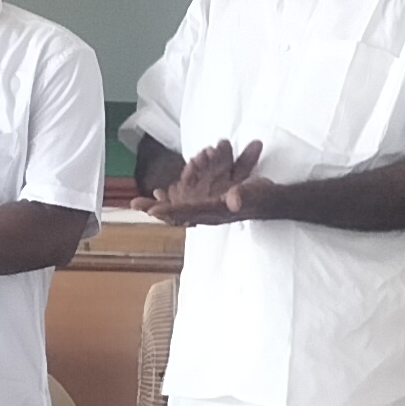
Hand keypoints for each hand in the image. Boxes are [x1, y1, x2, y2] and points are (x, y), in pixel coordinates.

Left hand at [142, 140, 267, 224]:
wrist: (270, 201)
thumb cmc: (262, 197)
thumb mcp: (255, 192)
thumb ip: (244, 196)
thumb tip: (232, 200)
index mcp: (215, 212)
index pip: (188, 213)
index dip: (170, 211)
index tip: (153, 210)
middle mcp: (207, 213)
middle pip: (176, 213)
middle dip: (156, 209)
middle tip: (135, 205)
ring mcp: (206, 209)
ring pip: (177, 209)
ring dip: (159, 205)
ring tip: (139, 203)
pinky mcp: (209, 204)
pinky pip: (184, 204)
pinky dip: (170, 201)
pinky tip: (160, 194)